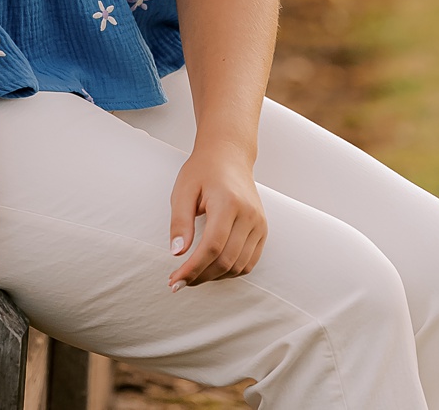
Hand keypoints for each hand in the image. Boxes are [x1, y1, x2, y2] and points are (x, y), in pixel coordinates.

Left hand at [168, 143, 266, 289]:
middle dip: (201, 276)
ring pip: (239, 265)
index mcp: (228, 204)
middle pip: (226, 260)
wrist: (229, 156)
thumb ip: (180, 222)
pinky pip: (249, 262)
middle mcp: (249, 216)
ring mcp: (260, 224)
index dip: (193, 268)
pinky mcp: (263, 230)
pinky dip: (230, 271)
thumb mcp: (183, 190)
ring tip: (192, 276)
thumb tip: (177, 253)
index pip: (212, 247)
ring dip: (215, 277)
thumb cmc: (202, 171)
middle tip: (178, 282)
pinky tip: (211, 269)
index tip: (175, 279)